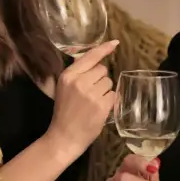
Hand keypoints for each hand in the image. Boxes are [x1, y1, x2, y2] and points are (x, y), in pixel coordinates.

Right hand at [44, 41, 117, 156]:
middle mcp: (79, 81)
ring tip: (93, 103)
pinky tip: (99, 109)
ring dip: (105, 91)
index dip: (104, 49)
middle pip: (102, 70)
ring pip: (109, 83)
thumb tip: (93, 60)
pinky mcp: (101, 105)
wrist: (64, 137)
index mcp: (68, 75)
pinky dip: (109, 102)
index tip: (115, 43)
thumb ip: (77, 74)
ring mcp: (91, 94)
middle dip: (100, 79)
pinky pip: (113, 95)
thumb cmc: (64, 112)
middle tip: (91, 93)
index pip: (89, 56)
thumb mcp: (64, 88)